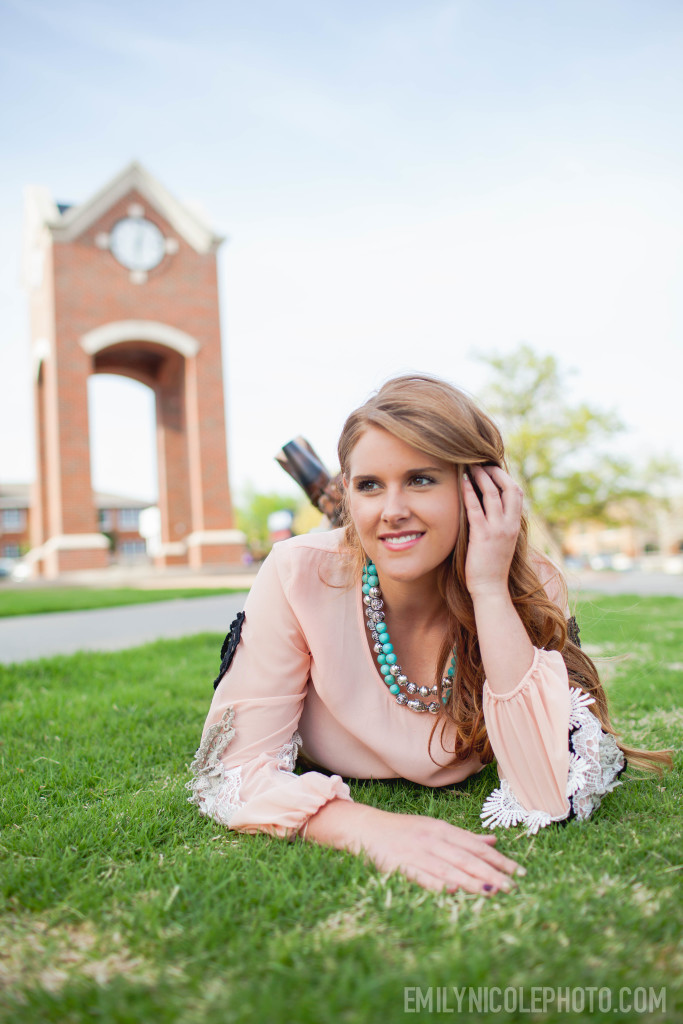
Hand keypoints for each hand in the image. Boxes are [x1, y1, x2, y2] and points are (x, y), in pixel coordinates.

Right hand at [357, 808, 522, 893]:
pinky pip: (421, 876)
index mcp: (443, 830)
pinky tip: (451, 890)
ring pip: (449, 868)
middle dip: (491, 872)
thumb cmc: (405, 831)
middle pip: (466, 859)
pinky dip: (436, 883)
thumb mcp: (435, 829)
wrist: (367, 828)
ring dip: (471, 881)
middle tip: (512, 887)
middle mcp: (433, 840)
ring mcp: (417, 853)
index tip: (518, 871)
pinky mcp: (400, 866)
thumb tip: (493, 842)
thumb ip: (465, 838)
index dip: (498, 859)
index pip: (476, 847)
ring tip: (492, 891)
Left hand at [463, 466, 523, 597]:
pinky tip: (463, 482)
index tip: (493, 469)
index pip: (517, 493)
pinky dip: (469, 492)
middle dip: (496, 472)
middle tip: (482, 463)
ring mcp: (498, 530)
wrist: (491, 588)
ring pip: (493, 495)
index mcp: (515, 525)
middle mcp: (510, 525)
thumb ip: (500, 524)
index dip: (506, 478)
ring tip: (471, 466)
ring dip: (482, 477)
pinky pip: (476, 508)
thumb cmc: (492, 566)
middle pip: (509, 488)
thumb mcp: (502, 542)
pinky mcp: (483, 536)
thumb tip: (491, 509)